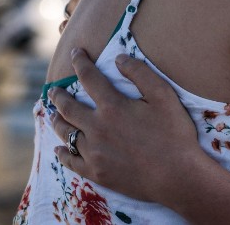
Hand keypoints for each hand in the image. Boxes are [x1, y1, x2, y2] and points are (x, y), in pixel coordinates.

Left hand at [50, 48, 203, 202]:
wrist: (177, 175)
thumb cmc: (175, 133)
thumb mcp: (164, 96)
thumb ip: (140, 74)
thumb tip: (118, 58)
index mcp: (112, 106)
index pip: (89, 78)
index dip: (80, 62)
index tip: (75, 53)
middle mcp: (96, 128)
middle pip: (68, 107)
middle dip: (59, 95)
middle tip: (53, 90)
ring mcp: (94, 152)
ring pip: (66, 133)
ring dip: (57, 121)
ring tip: (53, 115)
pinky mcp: (96, 173)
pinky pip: (71, 161)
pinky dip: (62, 153)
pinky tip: (59, 150)